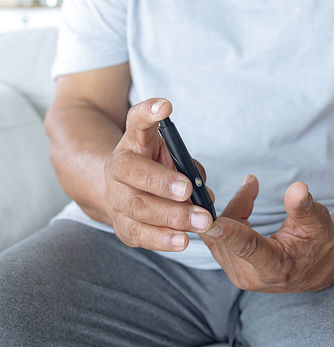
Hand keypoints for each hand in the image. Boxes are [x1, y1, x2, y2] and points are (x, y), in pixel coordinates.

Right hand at [104, 98, 214, 250]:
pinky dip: (162, 240)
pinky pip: (138, 234)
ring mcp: (115, 197)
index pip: (136, 120)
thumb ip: (187, 165)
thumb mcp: (170, 153)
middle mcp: (117, 167)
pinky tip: (182, 240)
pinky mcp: (120, 224)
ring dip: (171, 216)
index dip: (148, 112)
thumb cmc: (156, 166)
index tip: (166, 106)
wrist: (124, 189)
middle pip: (131, 171)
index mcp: (133, 141)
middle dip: (161, 182)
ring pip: (136, 207)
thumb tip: (205, 193)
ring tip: (200, 222)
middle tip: (189, 190)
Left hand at [201, 176, 333, 292]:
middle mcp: (250, 275)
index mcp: (274, 267)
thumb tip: (297, 188)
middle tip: (252, 184)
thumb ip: (304, 208)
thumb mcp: (319, 223)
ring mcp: (237, 273)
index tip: (210, 221)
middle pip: (228, 233)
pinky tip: (242, 206)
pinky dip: (226, 217)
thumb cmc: (320, 242)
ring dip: (233, 209)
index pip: (248, 248)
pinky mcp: (230, 267)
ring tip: (251, 192)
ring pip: (217, 233)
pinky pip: (215, 235)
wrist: (318, 266)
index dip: (228, 233)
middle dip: (237, 205)